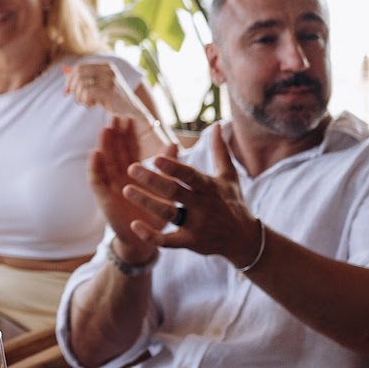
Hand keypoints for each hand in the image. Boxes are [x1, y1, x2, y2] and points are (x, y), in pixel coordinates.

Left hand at [65, 61, 159, 160]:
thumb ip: (82, 77)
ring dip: (80, 96)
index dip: (70, 80)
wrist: (134, 115)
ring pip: (81, 83)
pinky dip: (85, 100)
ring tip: (87, 103)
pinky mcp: (110, 92)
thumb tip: (63, 69)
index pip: (79, 67)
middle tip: (78, 100)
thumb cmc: (115, 102)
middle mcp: (109, 70)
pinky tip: (92, 106)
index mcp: (106, 66)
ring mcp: (110, 80)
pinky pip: (87, 92)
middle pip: (78, 73)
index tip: (67, 92)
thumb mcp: (98, 86)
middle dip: (73, 88)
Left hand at [101, 135, 264, 265]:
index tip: (156, 158)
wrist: (243, 238)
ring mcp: (196, 226)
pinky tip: (135, 225)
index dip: (174, 167)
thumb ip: (219, 150)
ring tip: (126, 190)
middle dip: (153, 180)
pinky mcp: (189, 242)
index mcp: (209, 187)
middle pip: (175, 192)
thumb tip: (218, 125)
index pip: (190, 176)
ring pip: (168, 214)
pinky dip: (151, 235)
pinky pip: (167, 241)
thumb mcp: (228, 175)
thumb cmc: (231, 201)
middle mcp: (202, 206)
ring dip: (147, 203)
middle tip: (131, 168)